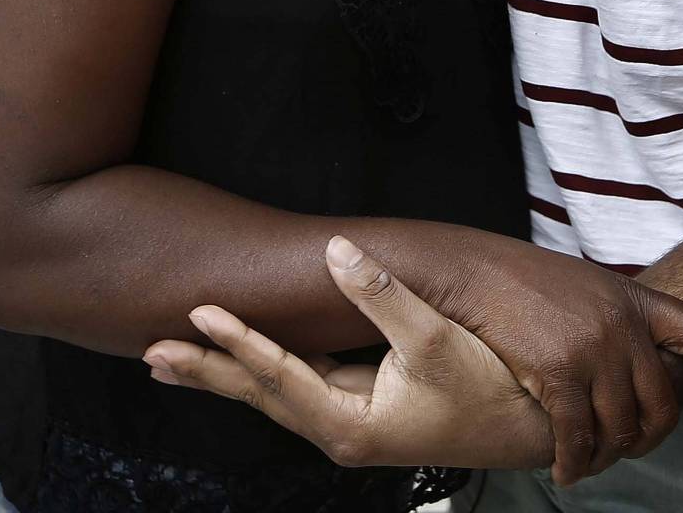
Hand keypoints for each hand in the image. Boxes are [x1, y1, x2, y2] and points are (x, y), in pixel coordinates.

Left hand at [145, 236, 554, 473]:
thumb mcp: (437, 341)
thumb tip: (338, 249)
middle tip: (151, 353)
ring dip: (226, 374)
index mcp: (351, 425)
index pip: (278, 377)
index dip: (237, 341)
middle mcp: (341, 433)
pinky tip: (243, 359)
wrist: (531, 430)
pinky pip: (297, 390)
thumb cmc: (490, 389)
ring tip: (175, 358)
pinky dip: (263, 373)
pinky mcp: (361, 413)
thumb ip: (383, 295)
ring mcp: (349, 425)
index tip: (198, 311)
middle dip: (207, 372)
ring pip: (274, 395)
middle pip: (260, 396)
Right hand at [402, 231, 682, 484]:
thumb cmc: (524, 281)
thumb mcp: (588, 287)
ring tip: (589, 464)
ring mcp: (594, 349)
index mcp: (634, 299)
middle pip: (662, 401)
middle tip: (629, 448)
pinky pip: (578, 435)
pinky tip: (564, 469)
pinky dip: (574, 462)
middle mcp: (622, 325)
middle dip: (650, 437)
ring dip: (607, 457)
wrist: (475, 271)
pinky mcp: (559, 372)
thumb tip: (636, 364)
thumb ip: (618, 319)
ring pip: (621, 428)